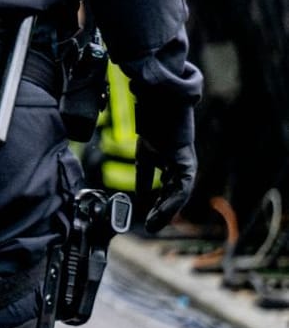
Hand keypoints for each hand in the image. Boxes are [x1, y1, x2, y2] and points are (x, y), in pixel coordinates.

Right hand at [133, 99, 195, 233]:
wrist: (159, 99)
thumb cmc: (153, 120)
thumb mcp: (145, 152)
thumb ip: (144, 174)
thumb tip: (140, 195)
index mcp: (171, 162)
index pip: (167, 189)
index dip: (158, 205)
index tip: (148, 219)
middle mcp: (181, 164)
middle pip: (175, 195)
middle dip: (163, 212)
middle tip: (152, 227)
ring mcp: (186, 162)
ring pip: (180, 194)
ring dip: (167, 211)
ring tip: (155, 223)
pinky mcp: (186, 160)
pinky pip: (181, 186)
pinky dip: (171, 199)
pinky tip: (161, 209)